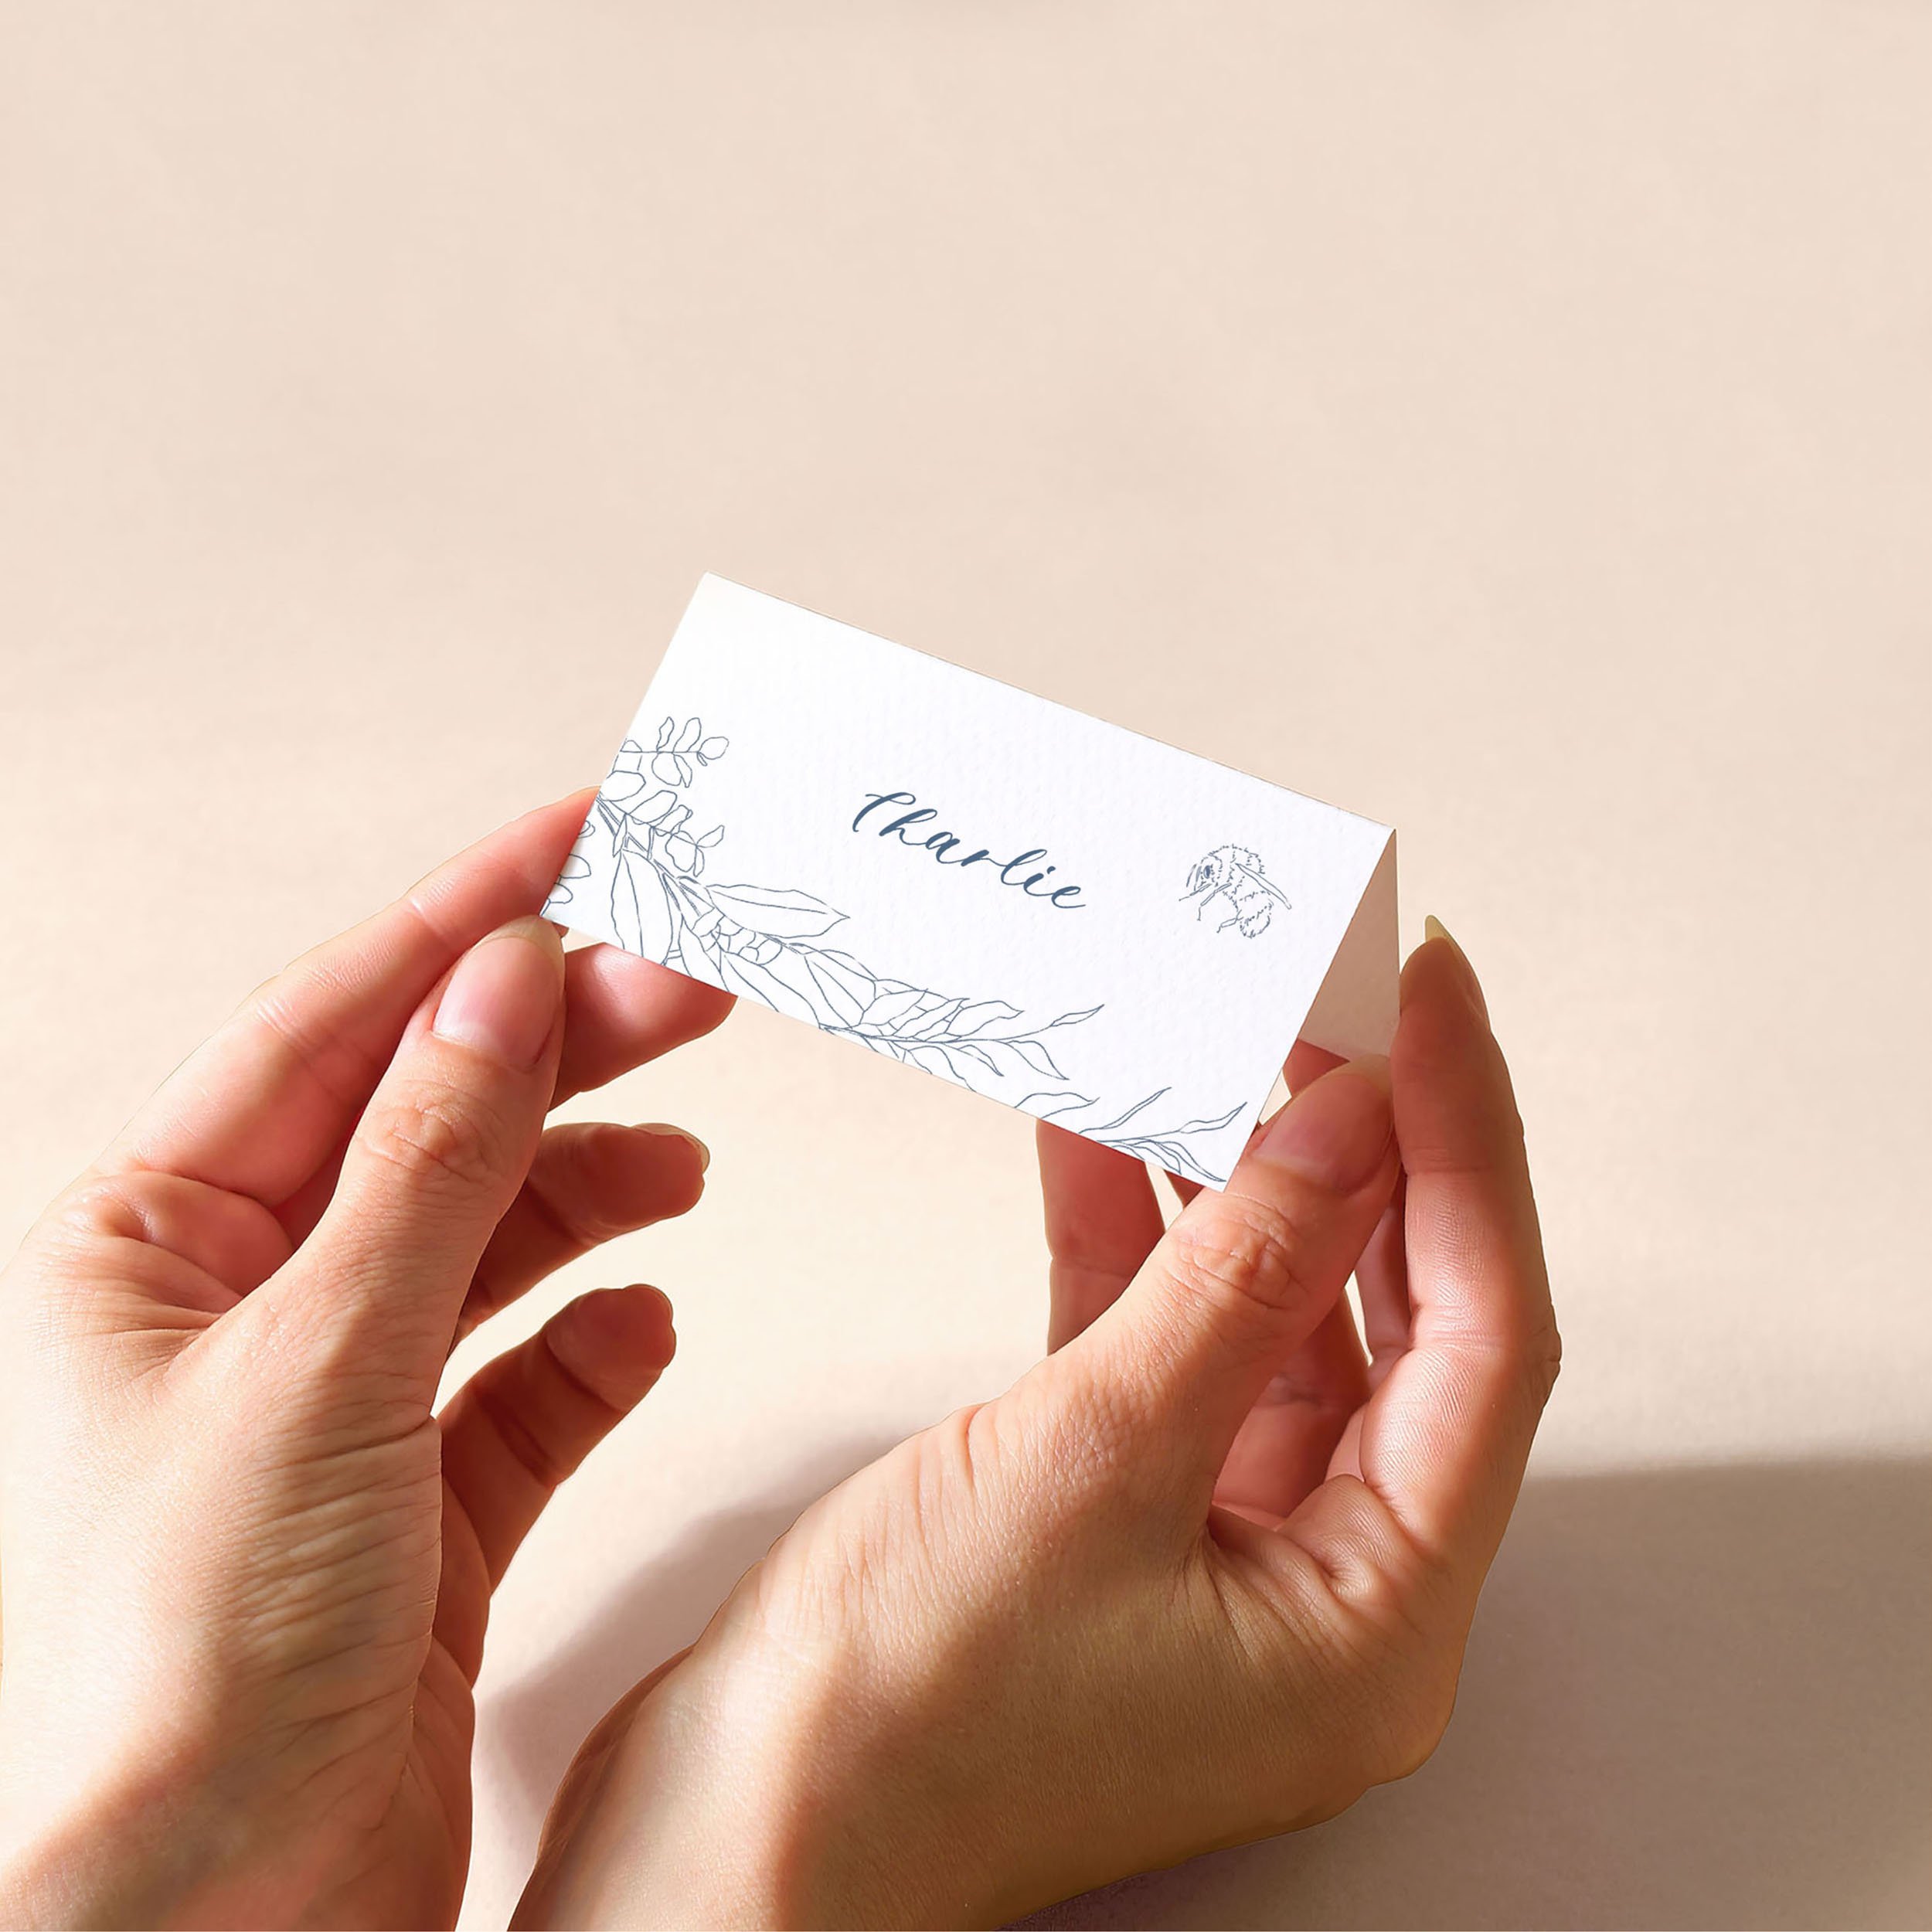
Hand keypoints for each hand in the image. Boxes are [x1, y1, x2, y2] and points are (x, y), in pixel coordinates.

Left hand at [0, 797, 731, 1927]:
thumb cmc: (188, 1672)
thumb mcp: (320, 1360)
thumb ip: (430, 1159)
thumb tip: (506, 976)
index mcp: (151, 1242)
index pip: (335, 1025)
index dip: (467, 916)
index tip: (583, 834)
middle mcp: (238, 1310)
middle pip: (428, 1122)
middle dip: (561, 1046)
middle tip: (691, 979)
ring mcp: (334, 1408)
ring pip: (485, 1240)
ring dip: (587, 1188)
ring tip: (679, 1158)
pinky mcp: (420, 1509)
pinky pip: (525, 1383)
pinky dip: (592, 1345)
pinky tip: (642, 1320)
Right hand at [517, 925, 1556, 1928]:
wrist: (729, 1835)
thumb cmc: (900, 1721)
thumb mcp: (1094, 1458)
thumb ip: (1237, 1278)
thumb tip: (1348, 1128)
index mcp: (1374, 1621)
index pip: (1483, 1336)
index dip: (1468, 1148)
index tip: (1432, 1001)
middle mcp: (1319, 1593)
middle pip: (1392, 1321)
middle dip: (1363, 1150)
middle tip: (1334, 1003)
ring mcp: (1213, 1554)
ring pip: (1267, 1321)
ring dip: (1238, 1182)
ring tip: (1223, 1038)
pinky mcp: (1113, 1518)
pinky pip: (1159, 1348)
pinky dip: (1135, 1242)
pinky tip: (1106, 1136)